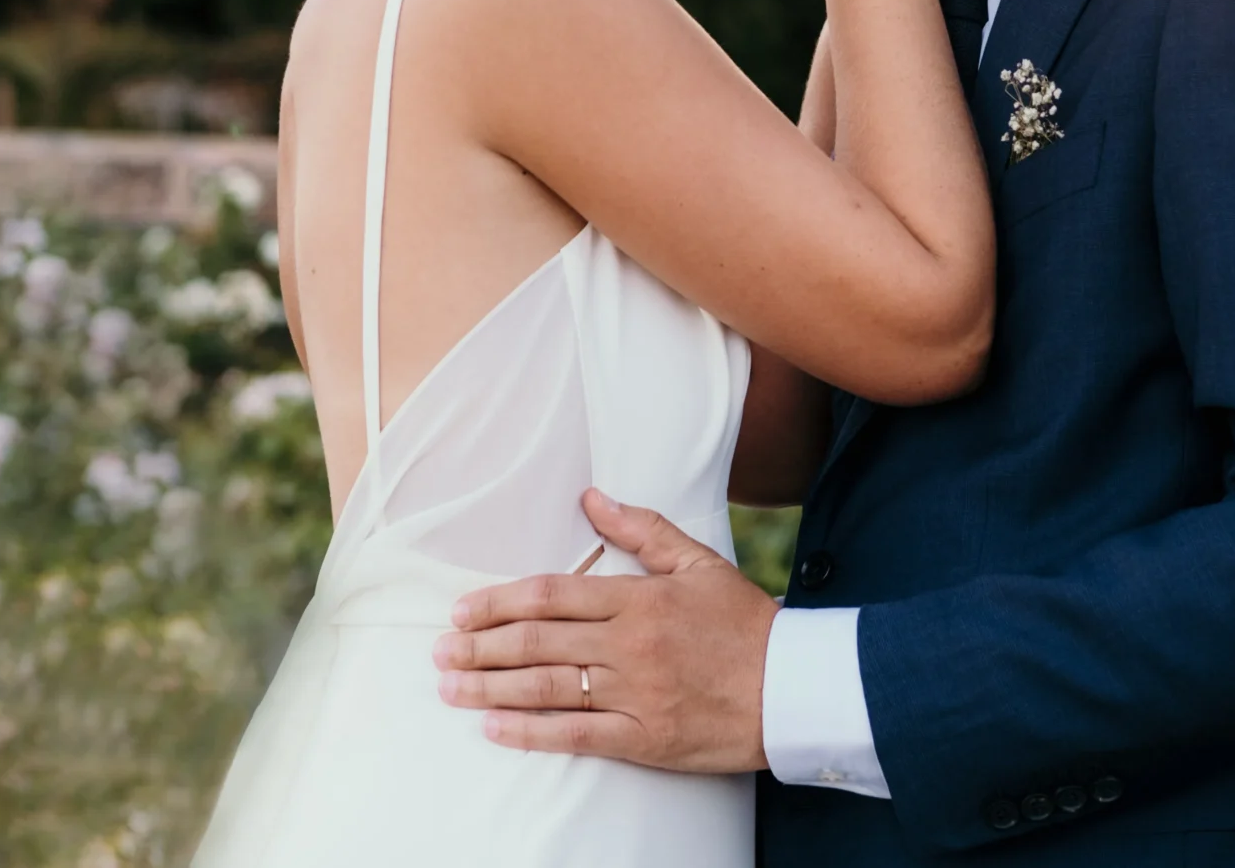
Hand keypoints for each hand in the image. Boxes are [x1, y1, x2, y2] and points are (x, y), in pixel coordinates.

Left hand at [433, 489, 779, 772]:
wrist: (794, 688)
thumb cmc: (745, 623)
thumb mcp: (699, 562)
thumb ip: (642, 528)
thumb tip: (591, 497)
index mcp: (640, 598)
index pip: (553, 594)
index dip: (500, 601)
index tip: (462, 610)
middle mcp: (630, 645)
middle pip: (538, 641)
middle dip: (481, 646)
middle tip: (440, 651)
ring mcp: (636, 693)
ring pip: (547, 688)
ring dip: (491, 688)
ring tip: (450, 689)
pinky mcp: (646, 738)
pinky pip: (576, 734)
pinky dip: (530, 732)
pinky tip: (494, 729)